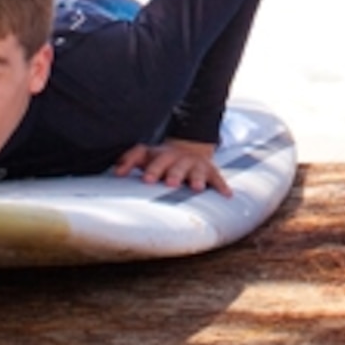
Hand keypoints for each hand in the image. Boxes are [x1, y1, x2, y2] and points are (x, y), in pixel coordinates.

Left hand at [113, 138, 229, 193]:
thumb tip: (116, 172)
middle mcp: (179, 157)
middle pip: (175, 164)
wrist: (190, 149)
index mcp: (162, 154)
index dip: (149, 168)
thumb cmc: (162, 159)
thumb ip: (129, 160)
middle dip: (173, 173)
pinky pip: (217, 178)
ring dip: (196, 178)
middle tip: (170, 183)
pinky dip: (222, 186)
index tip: (143, 179)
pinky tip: (227, 195)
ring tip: (195, 187)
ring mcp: (196, 163)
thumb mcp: (146, 156)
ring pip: (196, 169)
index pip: (153, 158)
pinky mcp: (210, 170)